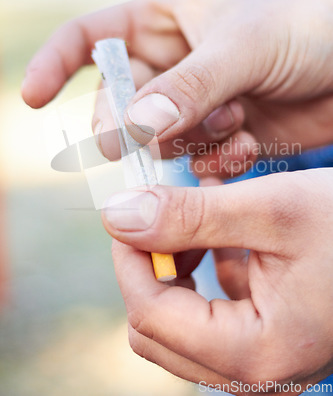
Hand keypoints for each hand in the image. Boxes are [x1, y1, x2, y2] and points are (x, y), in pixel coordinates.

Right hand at [22, 0, 332, 176]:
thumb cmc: (304, 29)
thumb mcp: (243, 47)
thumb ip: (188, 88)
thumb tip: (133, 128)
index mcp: (165, 23)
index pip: (90, 37)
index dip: (56, 64)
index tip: (33, 96)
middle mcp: (173, 67)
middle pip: (118, 106)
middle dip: (130, 127)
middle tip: (142, 141)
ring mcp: (195, 106)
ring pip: (158, 142)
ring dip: (190, 142)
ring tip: (236, 121)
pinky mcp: (221, 137)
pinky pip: (195, 162)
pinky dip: (217, 162)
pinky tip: (249, 144)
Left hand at [105, 169, 332, 393]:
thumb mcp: (271, 208)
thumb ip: (189, 215)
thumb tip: (117, 215)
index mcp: (256, 353)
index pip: (151, 318)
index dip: (129, 260)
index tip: (129, 212)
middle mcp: (257, 370)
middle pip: (158, 329)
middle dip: (150, 267)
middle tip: (160, 216)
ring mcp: (262, 356)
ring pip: (180, 321)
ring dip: (177, 265)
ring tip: (199, 220)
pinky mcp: (267, 334)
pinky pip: (212, 309)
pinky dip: (205, 268)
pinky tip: (226, 232)